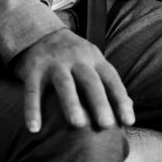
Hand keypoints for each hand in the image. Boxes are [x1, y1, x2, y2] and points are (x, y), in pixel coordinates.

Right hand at [10, 28, 133, 132]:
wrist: (39, 32)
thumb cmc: (72, 57)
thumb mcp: (92, 62)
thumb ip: (107, 84)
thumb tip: (129, 109)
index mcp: (94, 59)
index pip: (111, 80)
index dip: (120, 100)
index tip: (128, 121)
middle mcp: (76, 59)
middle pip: (90, 81)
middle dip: (99, 102)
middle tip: (106, 124)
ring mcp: (53, 63)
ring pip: (64, 84)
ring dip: (72, 103)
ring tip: (78, 124)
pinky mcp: (33, 69)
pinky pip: (32, 91)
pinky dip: (32, 110)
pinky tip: (34, 129)